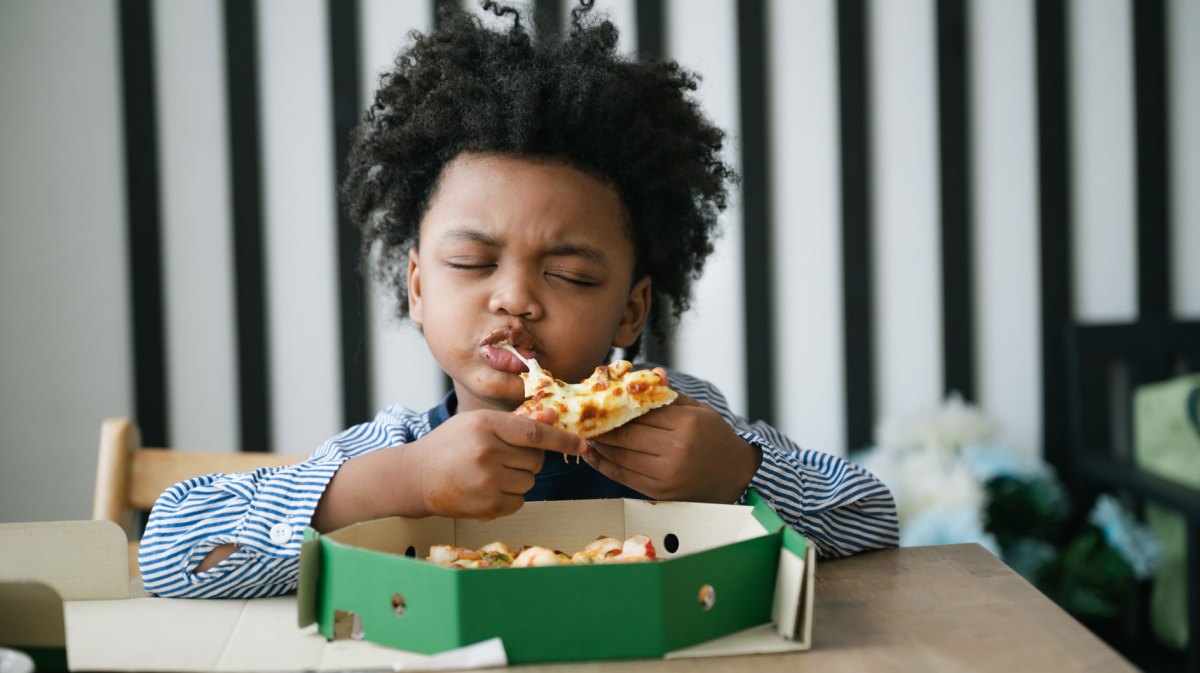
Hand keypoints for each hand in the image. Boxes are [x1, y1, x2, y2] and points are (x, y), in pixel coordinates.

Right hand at [408, 409, 585, 519]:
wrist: (417, 476)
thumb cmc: (451, 444)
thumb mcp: (479, 424)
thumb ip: (516, 422)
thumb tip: (553, 416)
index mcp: (486, 425)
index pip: (535, 432)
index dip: (563, 438)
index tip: (583, 443)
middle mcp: (487, 452)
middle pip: (536, 460)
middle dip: (528, 460)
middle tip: (504, 457)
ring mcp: (486, 481)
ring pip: (530, 482)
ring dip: (519, 479)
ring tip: (492, 473)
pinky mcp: (486, 505)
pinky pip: (519, 502)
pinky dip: (510, 497)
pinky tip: (488, 489)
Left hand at [579, 384, 762, 502]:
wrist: (736, 475)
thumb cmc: (716, 438)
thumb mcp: (700, 410)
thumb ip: (671, 396)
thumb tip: (652, 373)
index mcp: (686, 424)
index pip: (640, 413)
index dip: (614, 409)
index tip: (596, 403)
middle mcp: (675, 450)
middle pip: (625, 436)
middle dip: (600, 428)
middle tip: (582, 419)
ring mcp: (666, 474)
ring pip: (620, 457)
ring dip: (598, 446)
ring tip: (583, 435)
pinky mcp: (660, 492)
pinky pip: (623, 477)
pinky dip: (604, 465)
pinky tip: (592, 455)